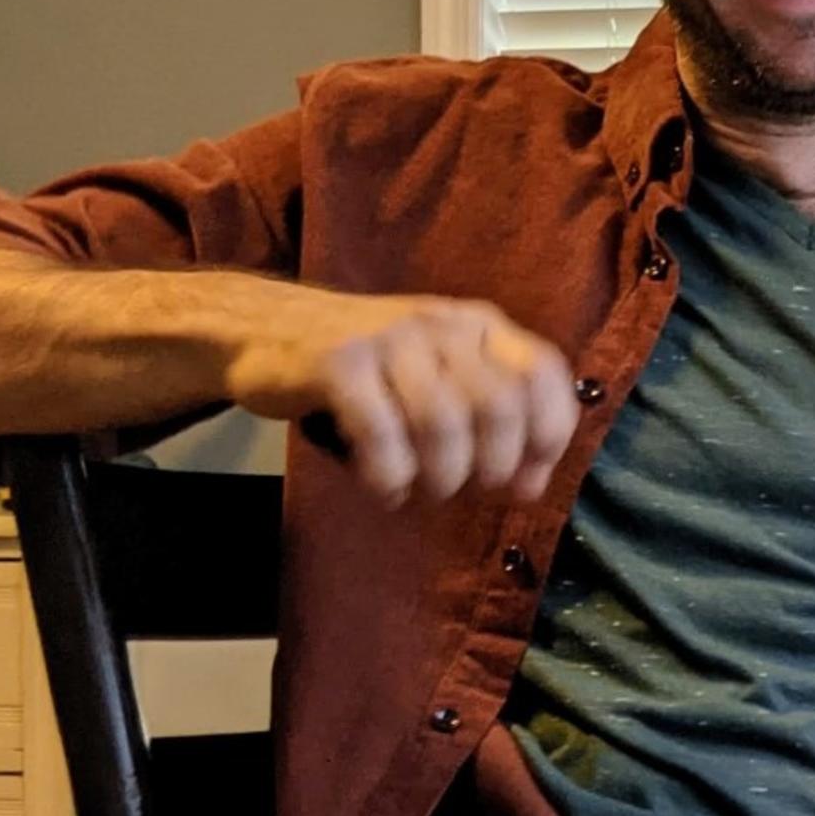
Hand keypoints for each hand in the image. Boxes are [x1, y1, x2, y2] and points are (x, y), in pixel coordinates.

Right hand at [225, 289, 577, 505]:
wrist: (266, 328)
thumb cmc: (370, 369)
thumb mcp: (439, 376)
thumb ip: (489, 421)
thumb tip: (530, 485)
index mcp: (480, 326)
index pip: (543, 374)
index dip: (547, 435)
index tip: (523, 482)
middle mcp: (442, 324)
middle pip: (500, 405)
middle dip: (491, 466)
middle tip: (464, 490)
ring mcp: (389, 338)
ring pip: (443, 423)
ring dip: (439, 477)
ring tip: (421, 491)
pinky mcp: (337, 362)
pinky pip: (381, 432)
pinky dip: (388, 476)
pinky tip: (384, 488)